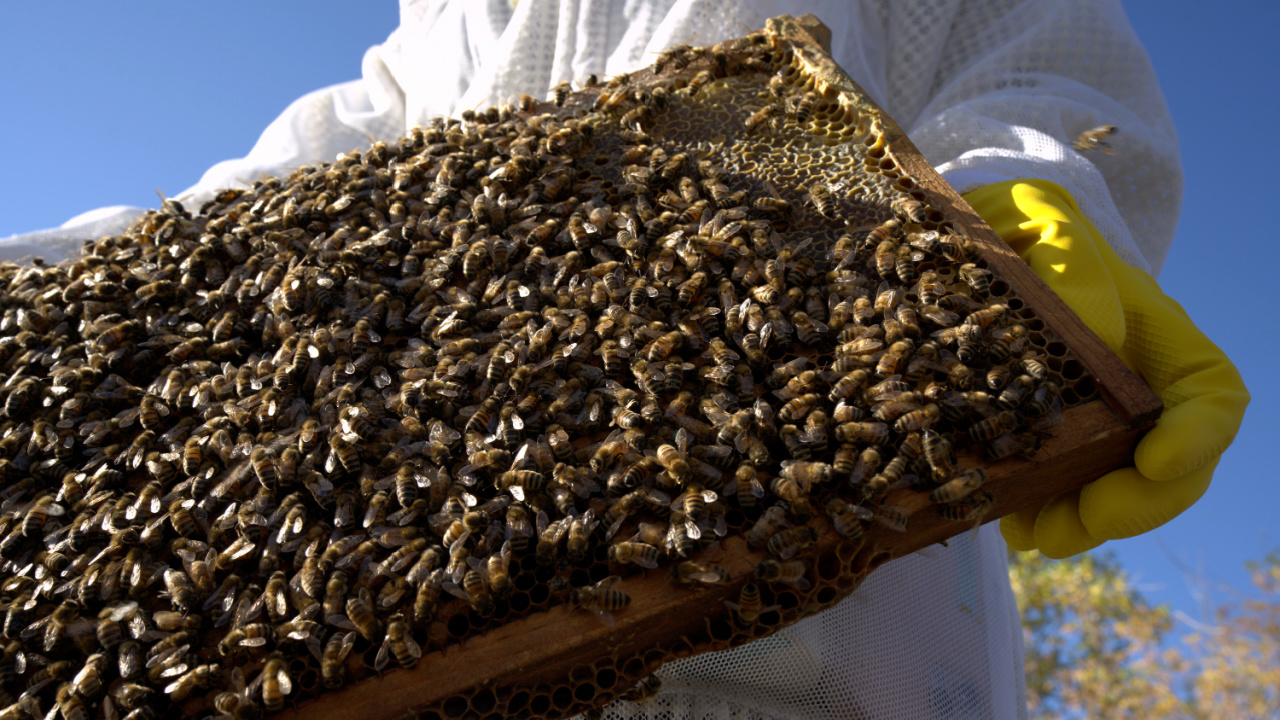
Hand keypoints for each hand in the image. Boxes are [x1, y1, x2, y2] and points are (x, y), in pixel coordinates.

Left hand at [963, 180, 1248, 557]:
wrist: (978, 240)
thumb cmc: (1023, 226)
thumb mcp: (1043, 223)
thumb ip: (1073, 267)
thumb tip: (1096, 331)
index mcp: (1158, 339)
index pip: (1210, 396)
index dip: (1197, 438)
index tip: (1156, 460)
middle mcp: (1137, 391)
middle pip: (1173, 468)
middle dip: (1139, 503)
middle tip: (1090, 519)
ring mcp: (1092, 423)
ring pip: (1112, 493)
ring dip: (1082, 524)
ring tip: (1035, 532)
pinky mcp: (1042, 442)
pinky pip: (1054, 493)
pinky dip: (1035, 514)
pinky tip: (1003, 516)